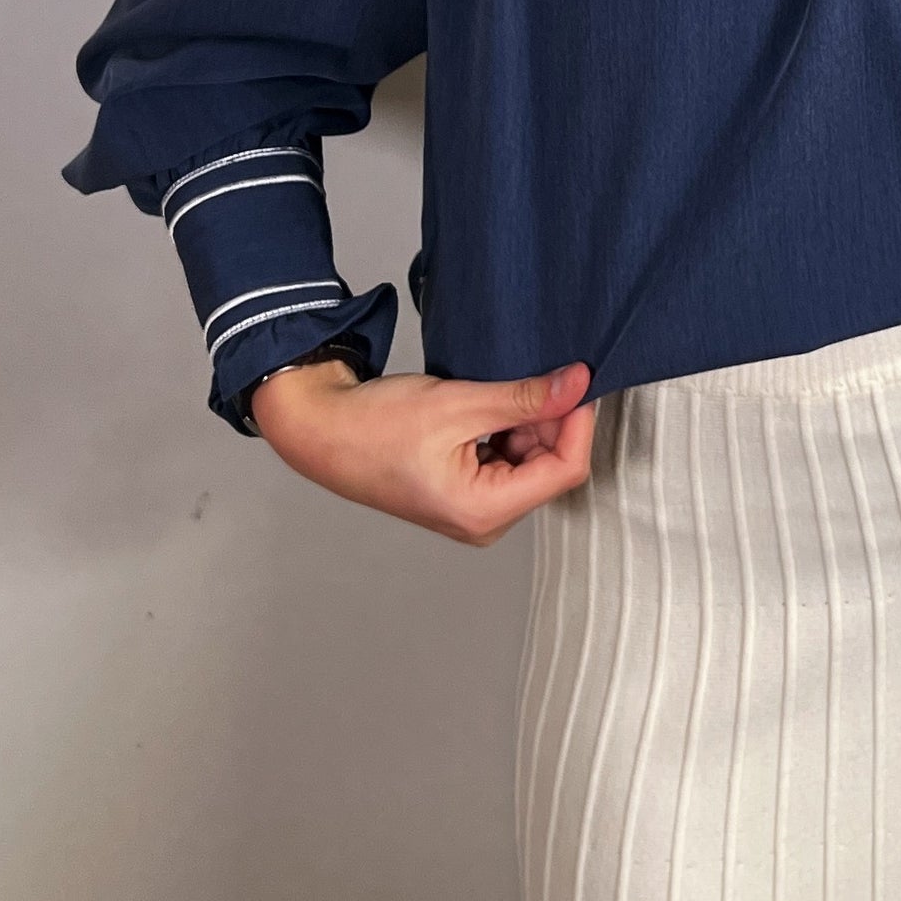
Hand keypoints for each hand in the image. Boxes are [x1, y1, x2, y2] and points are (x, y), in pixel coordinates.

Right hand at [248, 356, 596, 543]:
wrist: (322, 431)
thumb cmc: (374, 425)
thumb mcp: (458, 403)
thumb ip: (524, 397)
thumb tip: (578, 384)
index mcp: (483, 511)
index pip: (565, 469)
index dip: (577, 422)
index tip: (576, 380)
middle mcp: (483, 522)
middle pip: (549, 466)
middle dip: (547, 420)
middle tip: (529, 378)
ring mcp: (474, 511)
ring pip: (529, 461)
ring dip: (524, 423)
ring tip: (489, 394)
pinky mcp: (464, 495)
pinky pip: (506, 462)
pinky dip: (504, 431)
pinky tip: (481, 409)